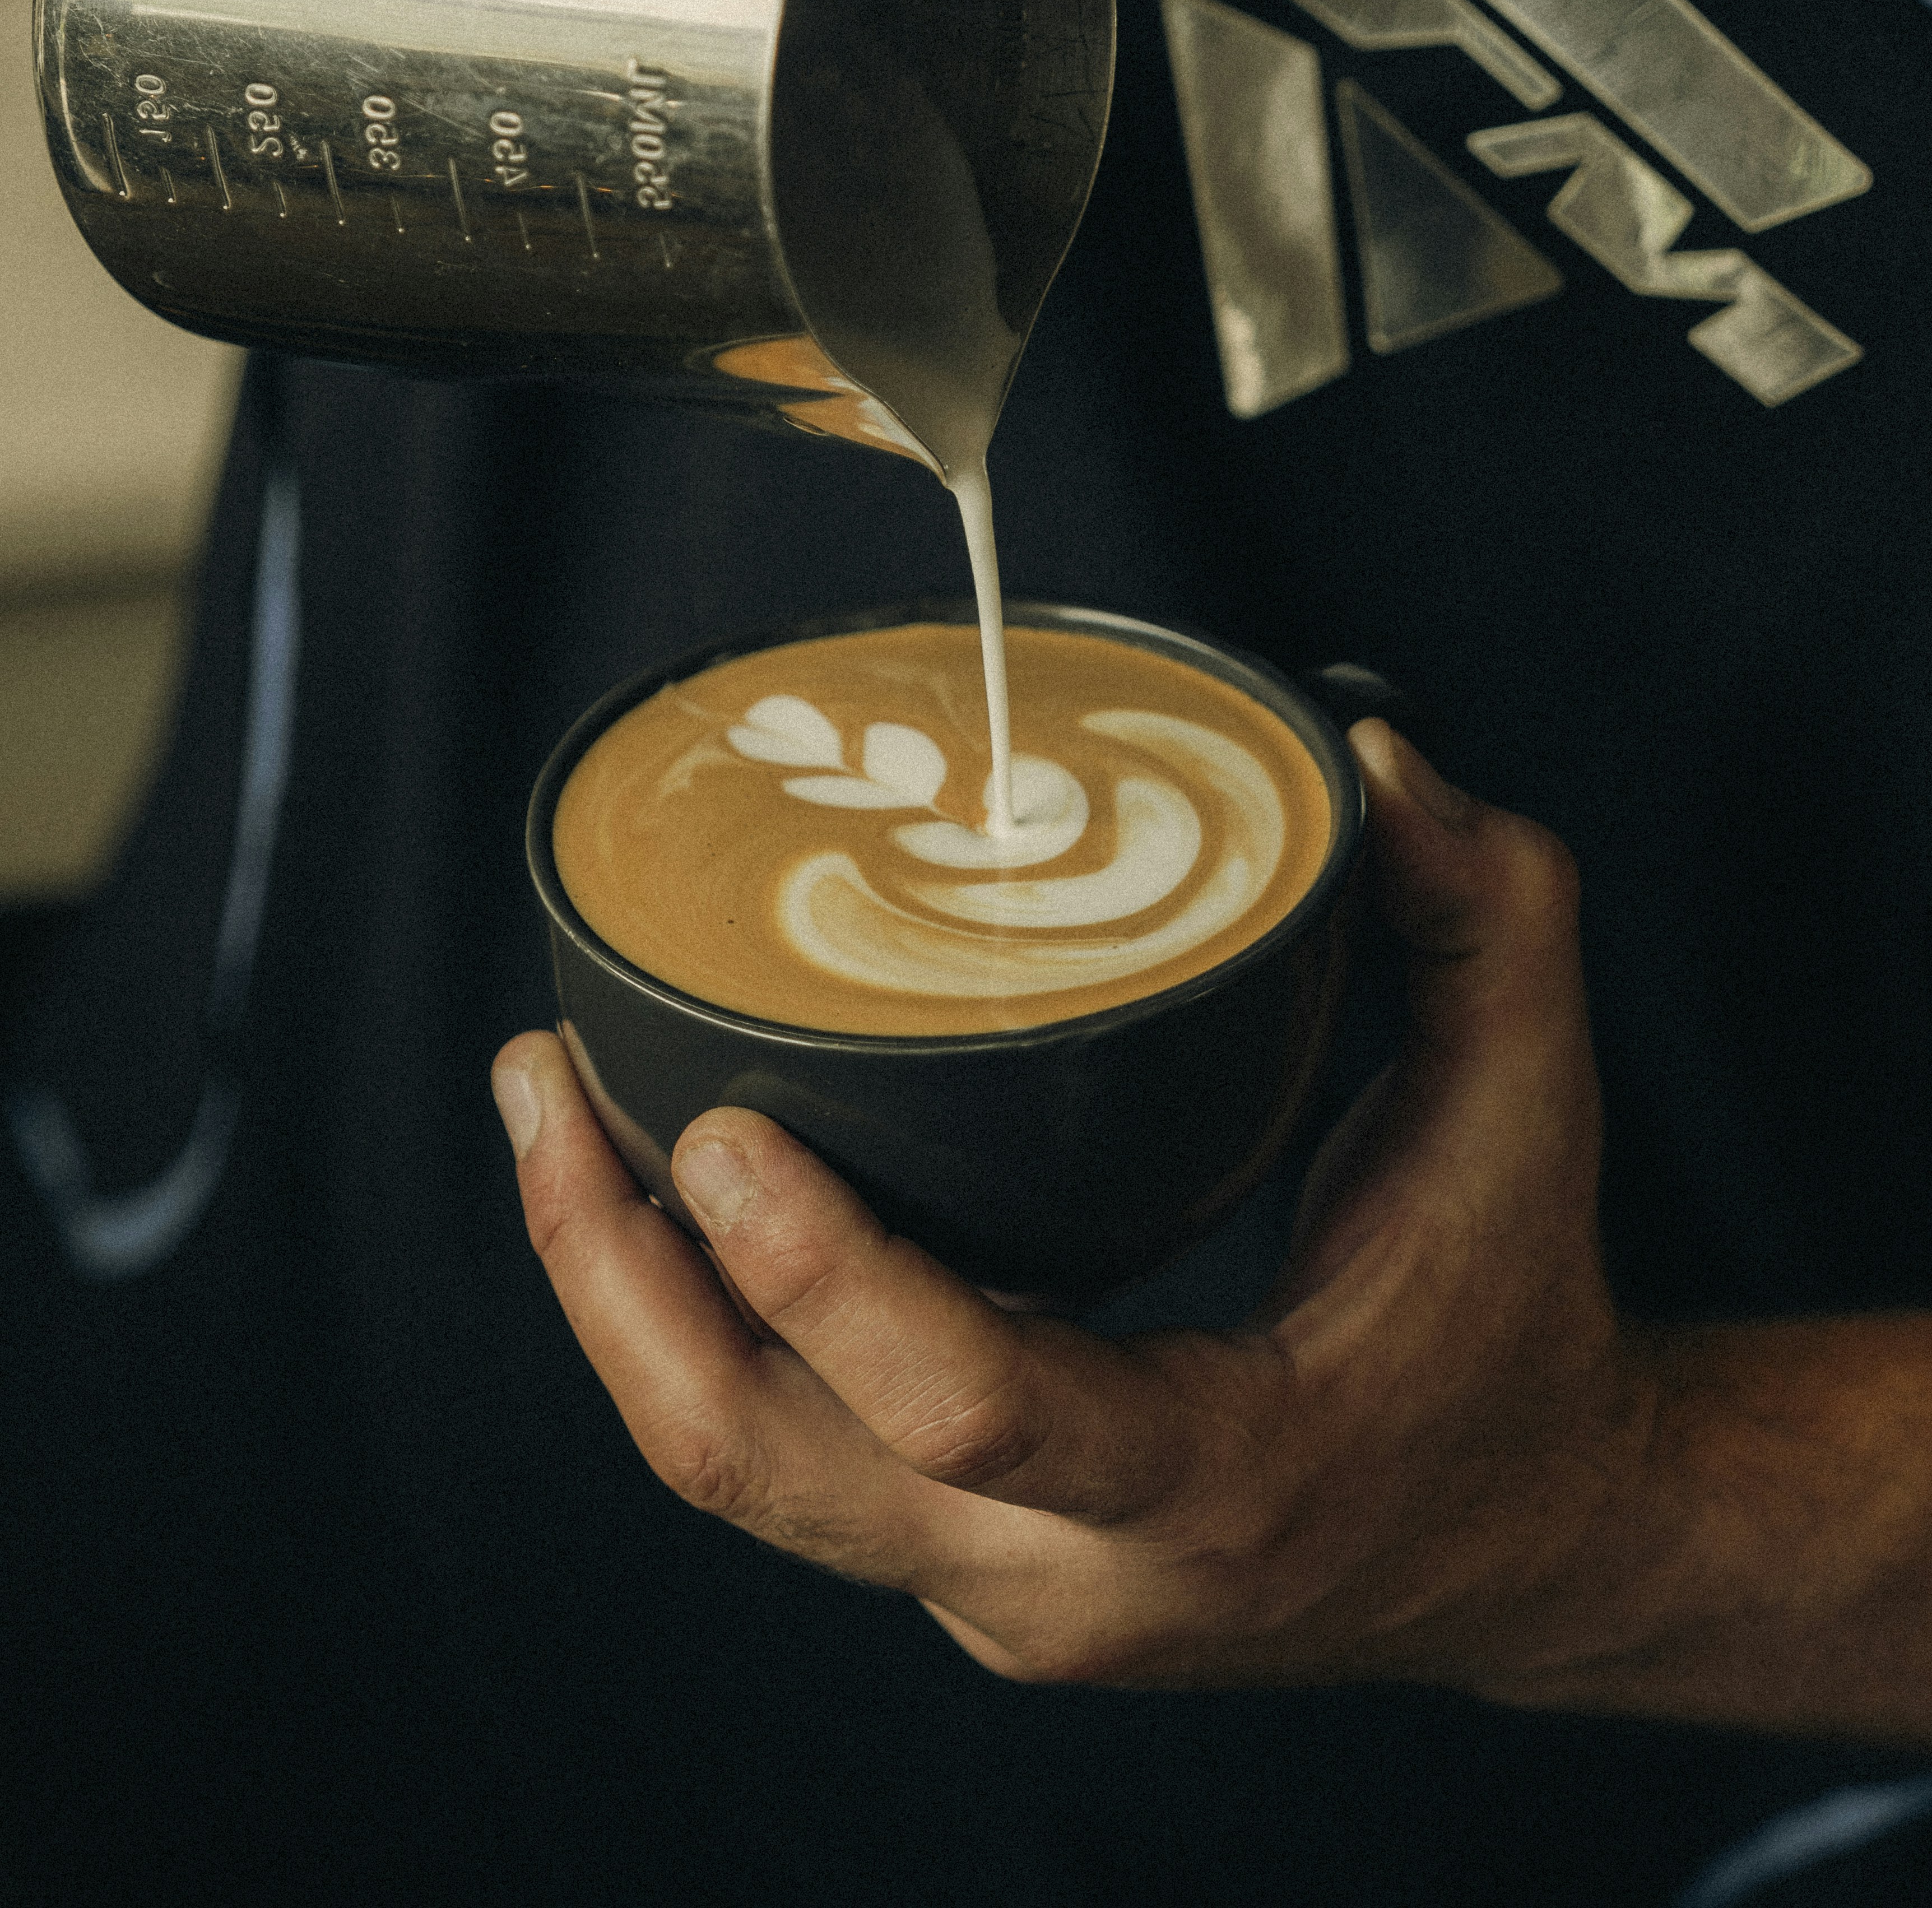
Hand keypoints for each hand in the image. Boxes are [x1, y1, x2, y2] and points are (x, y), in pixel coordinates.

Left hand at [493, 724, 1664, 1692]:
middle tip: (549, 1085)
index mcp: (1222, 1476)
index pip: (975, 1411)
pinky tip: (636, 1199)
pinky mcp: (963, 1572)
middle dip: (616, 1284)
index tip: (712, 1128)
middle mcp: (1078, 1576)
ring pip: (740, 1476)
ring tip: (548, 1113)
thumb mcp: (1529, 1107)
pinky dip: (687, 1334)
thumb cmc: (1514, 1317)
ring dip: (614, 1303)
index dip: (823, 1278)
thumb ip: (1483, 914)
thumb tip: (1376, 759)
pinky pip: (780, 1463)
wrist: (1530, 1540)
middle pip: (771, 1466)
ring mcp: (1001, 1596)